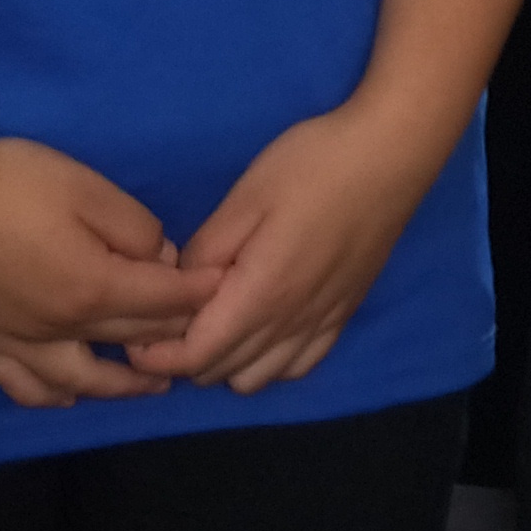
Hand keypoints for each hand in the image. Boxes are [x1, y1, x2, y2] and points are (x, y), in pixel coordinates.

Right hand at [0, 135, 219, 406]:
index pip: (163, 303)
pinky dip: (52, 396)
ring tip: (151, 385)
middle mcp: (60, 330)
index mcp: (94, 290)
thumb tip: (161, 258)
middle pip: (131, 341)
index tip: (225, 289)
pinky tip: (66, 396)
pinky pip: (24, 387)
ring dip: (122, 385)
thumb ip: (136, 228)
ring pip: (81, 382)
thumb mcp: (89, 189)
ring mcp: (17, 344)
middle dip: (173, 337)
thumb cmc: (11, 185)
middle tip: (203, 335)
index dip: (199, 294)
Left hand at [128, 100, 453, 392]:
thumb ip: (206, 251)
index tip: (138, 331)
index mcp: (260, 296)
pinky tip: (264, 327)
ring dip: (226, 362)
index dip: (155, 355)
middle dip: (183, 356)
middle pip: (219, 372)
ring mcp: (322, 322)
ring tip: (215, 321)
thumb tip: (181, 287)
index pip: (194, 358)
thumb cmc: (314, 165)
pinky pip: (299, 366)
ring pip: (257, 378)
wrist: (392, 151)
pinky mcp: (345, 312)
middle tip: (170, 316)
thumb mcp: (246, 197)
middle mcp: (290, 323)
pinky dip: (270, 361)